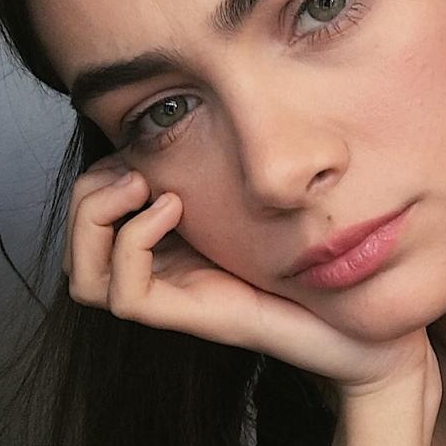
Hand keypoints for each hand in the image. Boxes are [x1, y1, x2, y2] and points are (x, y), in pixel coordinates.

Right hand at [62, 157, 440, 405]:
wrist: (366, 336)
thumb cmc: (328, 267)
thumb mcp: (278, 202)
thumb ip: (246, 166)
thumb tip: (223, 110)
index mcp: (178, 245)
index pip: (97, 216)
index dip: (98, 176)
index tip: (136, 144)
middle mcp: (167, 274)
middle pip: (78, 246)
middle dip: (87, 196)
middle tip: (133, 170)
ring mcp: (177, 299)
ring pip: (85, 277)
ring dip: (96, 222)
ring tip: (142, 187)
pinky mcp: (194, 319)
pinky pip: (127, 296)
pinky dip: (133, 244)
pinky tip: (173, 210)